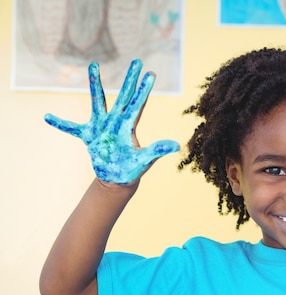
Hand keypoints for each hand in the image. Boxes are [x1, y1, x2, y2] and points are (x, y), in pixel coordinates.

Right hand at [44, 59, 179, 183]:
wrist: (117, 180)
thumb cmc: (132, 169)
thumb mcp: (145, 160)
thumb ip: (157, 150)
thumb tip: (176, 145)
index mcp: (129, 126)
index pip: (138, 104)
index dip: (144, 90)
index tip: (151, 73)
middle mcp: (116, 122)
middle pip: (123, 96)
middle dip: (129, 79)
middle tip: (136, 61)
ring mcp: (101, 127)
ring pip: (98, 102)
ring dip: (95, 84)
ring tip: (94, 65)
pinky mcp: (89, 136)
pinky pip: (71, 128)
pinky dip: (61, 124)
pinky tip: (47, 117)